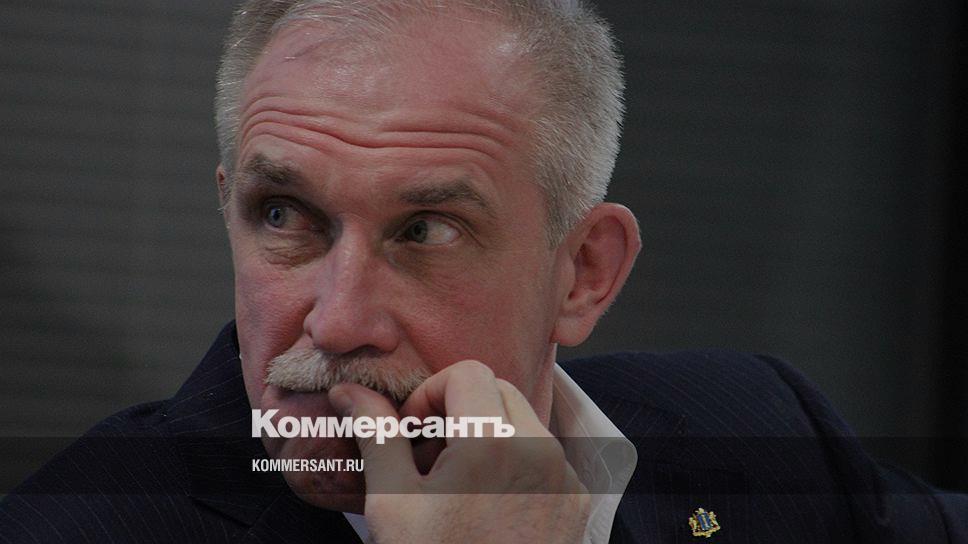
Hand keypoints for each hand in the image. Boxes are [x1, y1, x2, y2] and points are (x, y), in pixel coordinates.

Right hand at [328, 360, 589, 543]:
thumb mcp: (392, 503)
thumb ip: (376, 434)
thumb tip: (350, 391)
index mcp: (494, 444)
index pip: (467, 373)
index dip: (431, 394)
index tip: (413, 433)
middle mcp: (541, 452)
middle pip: (499, 390)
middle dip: (460, 410)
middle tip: (428, 454)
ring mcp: (565, 480)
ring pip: (525, 422)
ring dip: (488, 434)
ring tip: (456, 483)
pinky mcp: (577, 505)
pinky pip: (546, 458)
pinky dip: (515, 463)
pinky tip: (487, 505)